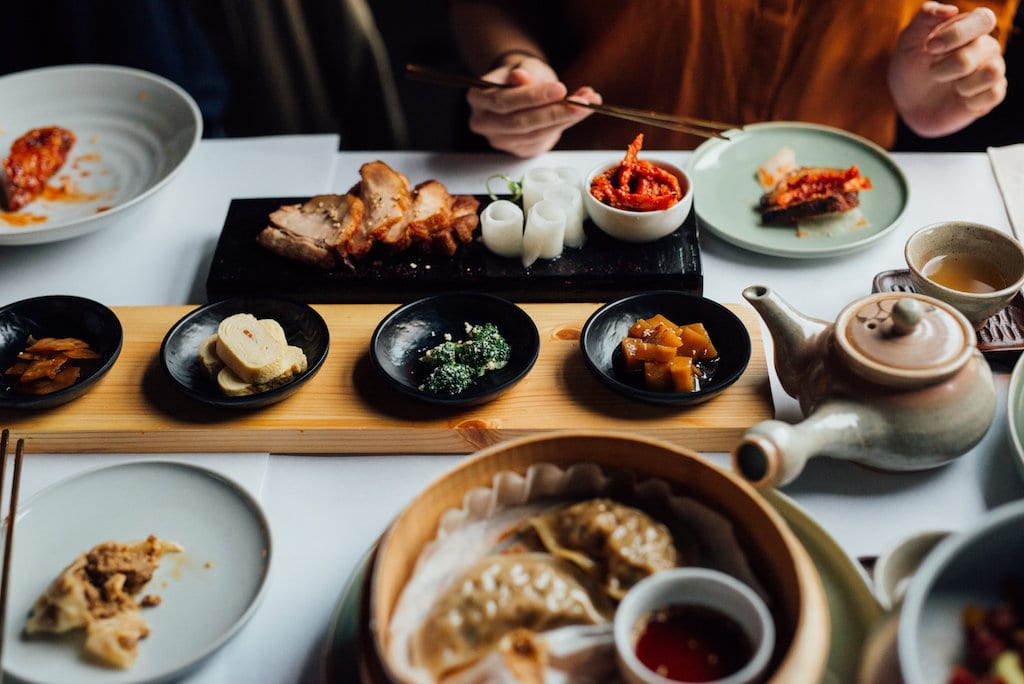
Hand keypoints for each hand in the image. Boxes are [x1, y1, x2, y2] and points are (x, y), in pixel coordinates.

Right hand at [465, 56, 600, 156]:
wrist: (523, 90)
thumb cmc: (523, 75)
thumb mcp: (524, 66)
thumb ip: (523, 72)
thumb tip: (519, 77)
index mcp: (477, 98)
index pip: (503, 101)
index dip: (532, 97)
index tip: (561, 89)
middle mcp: (483, 123)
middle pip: (519, 122)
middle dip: (554, 113)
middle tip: (582, 103)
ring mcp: (500, 140)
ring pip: (534, 133)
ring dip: (565, 120)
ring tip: (589, 103)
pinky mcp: (518, 149)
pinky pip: (543, 141)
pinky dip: (564, 126)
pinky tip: (581, 113)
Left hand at [889, 1, 1007, 137]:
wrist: (908, 104)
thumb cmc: (910, 68)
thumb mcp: (909, 42)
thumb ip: (924, 19)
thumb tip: (950, 10)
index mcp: (970, 27)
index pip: (983, 19)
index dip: (958, 33)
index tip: (930, 48)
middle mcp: (986, 46)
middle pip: (986, 47)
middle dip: (953, 65)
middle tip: (933, 73)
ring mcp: (992, 70)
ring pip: (992, 72)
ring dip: (963, 84)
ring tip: (950, 86)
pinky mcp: (992, 94)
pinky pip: (992, 95)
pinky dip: (969, 101)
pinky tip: (958, 99)